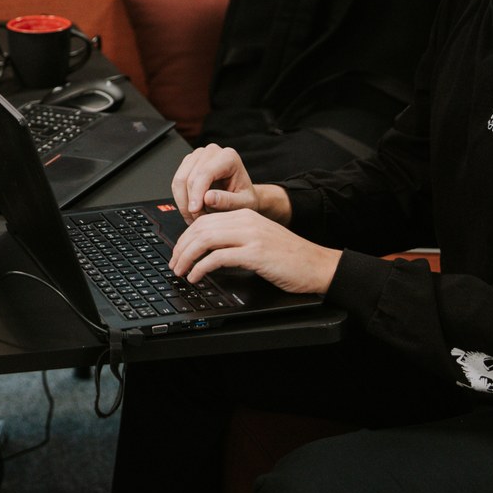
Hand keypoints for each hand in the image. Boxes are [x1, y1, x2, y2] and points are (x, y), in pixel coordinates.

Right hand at [170, 143, 289, 223]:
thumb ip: (228, 201)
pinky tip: (191, 209)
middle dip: (190, 202)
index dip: (197, 193)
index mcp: (228, 157)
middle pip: (189, 176)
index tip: (195, 211)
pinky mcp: (188, 163)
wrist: (241, 195)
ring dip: (183, 202)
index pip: (205, 173)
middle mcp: (211, 152)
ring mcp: (198, 156)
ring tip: (195, 217)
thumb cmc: (245, 198)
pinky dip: (181, 199)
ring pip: (179, 179)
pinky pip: (176, 182)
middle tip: (197, 219)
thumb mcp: (243, 203)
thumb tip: (207, 198)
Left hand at [170, 207, 340, 295]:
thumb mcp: (258, 240)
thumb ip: (235, 240)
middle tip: (174, 264)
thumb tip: (207, 252)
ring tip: (180, 271)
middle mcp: (246, 222)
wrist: (318, 265)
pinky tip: (197, 276)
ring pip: (205, 240)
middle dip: (181, 248)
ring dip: (187, 257)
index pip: (204, 220)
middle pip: (200, 229)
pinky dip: (202, 267)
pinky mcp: (255, 254)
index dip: (185, 237)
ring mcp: (251, 236)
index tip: (177, 253)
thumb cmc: (290, 258)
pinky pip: (218, 257)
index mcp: (245, 215)